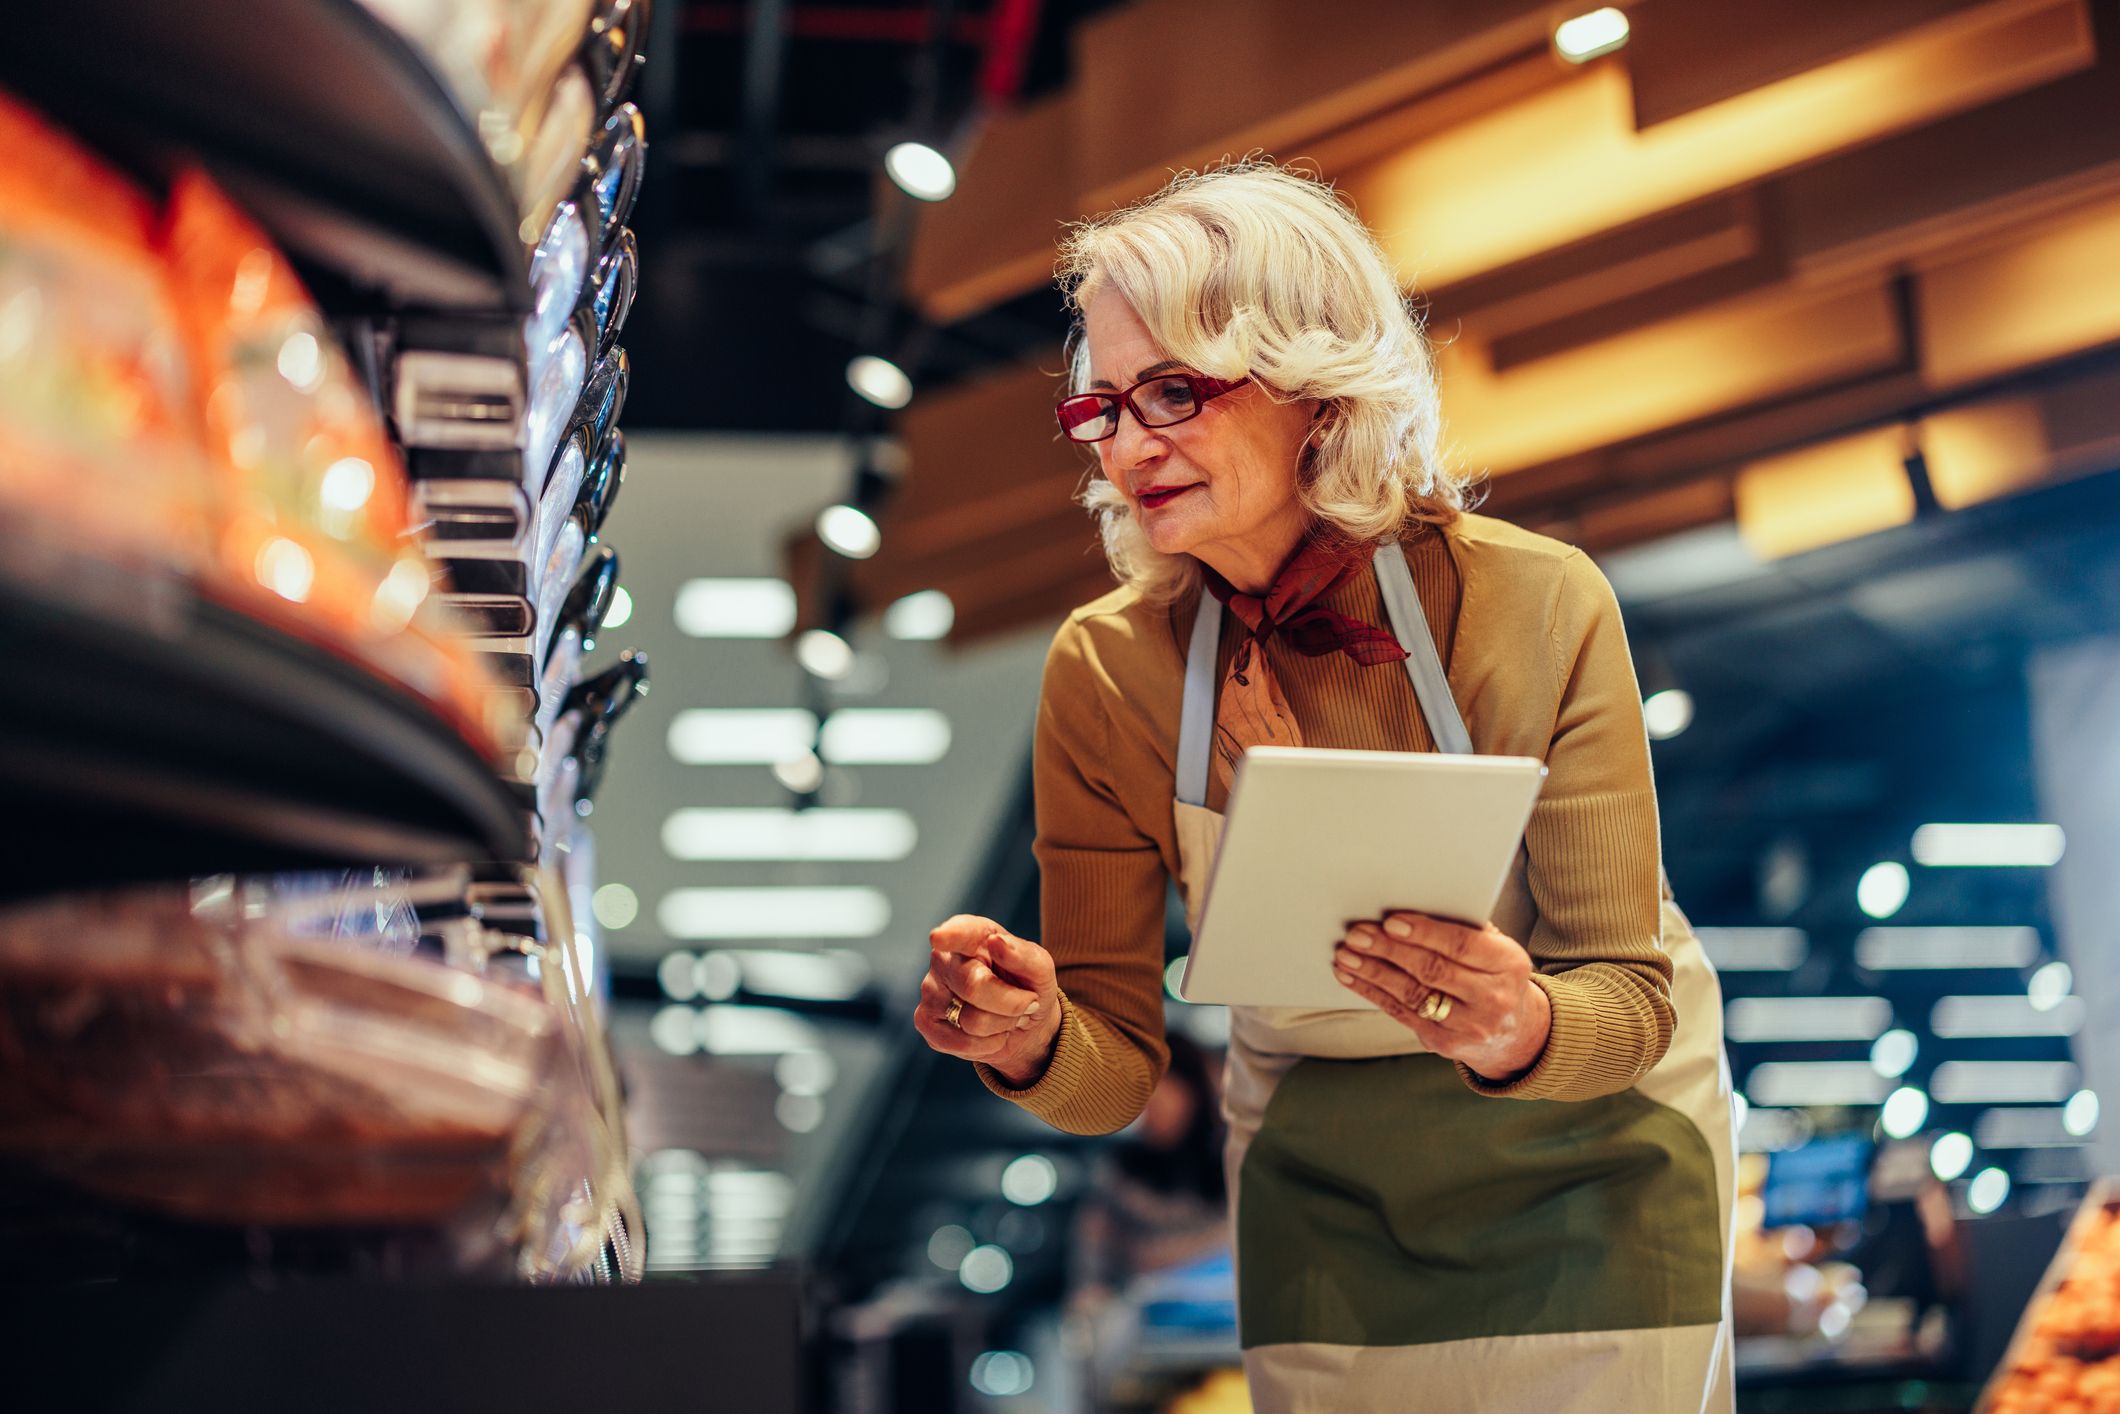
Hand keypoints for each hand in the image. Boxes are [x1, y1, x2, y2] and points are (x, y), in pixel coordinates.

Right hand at [915, 914, 1062, 1086]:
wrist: (1024, 1022)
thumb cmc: (1028, 986)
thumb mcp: (1039, 968)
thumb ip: (1023, 954)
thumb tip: (997, 943)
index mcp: (973, 935)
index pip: (960, 933)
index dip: (950, 935)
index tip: (939, 938)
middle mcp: (944, 958)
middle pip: (975, 987)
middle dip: (1012, 1004)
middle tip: (1027, 1003)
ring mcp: (930, 989)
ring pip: (972, 1020)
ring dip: (1003, 1025)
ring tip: (1007, 1017)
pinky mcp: (926, 1022)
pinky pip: (963, 1043)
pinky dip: (989, 1044)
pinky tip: (990, 1033)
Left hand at [1333, 912, 1550, 1081]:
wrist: (1515, 1032)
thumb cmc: (1494, 975)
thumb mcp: (1497, 950)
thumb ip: (1466, 928)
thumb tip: (1414, 904)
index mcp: (1508, 964)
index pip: (1463, 945)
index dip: (1425, 932)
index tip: (1392, 921)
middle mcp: (1493, 998)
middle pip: (1432, 970)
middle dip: (1389, 950)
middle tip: (1357, 934)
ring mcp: (1469, 1025)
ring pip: (1411, 994)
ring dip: (1372, 972)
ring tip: (1346, 954)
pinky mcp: (1444, 1043)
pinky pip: (1400, 1013)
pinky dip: (1371, 992)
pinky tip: (1350, 976)